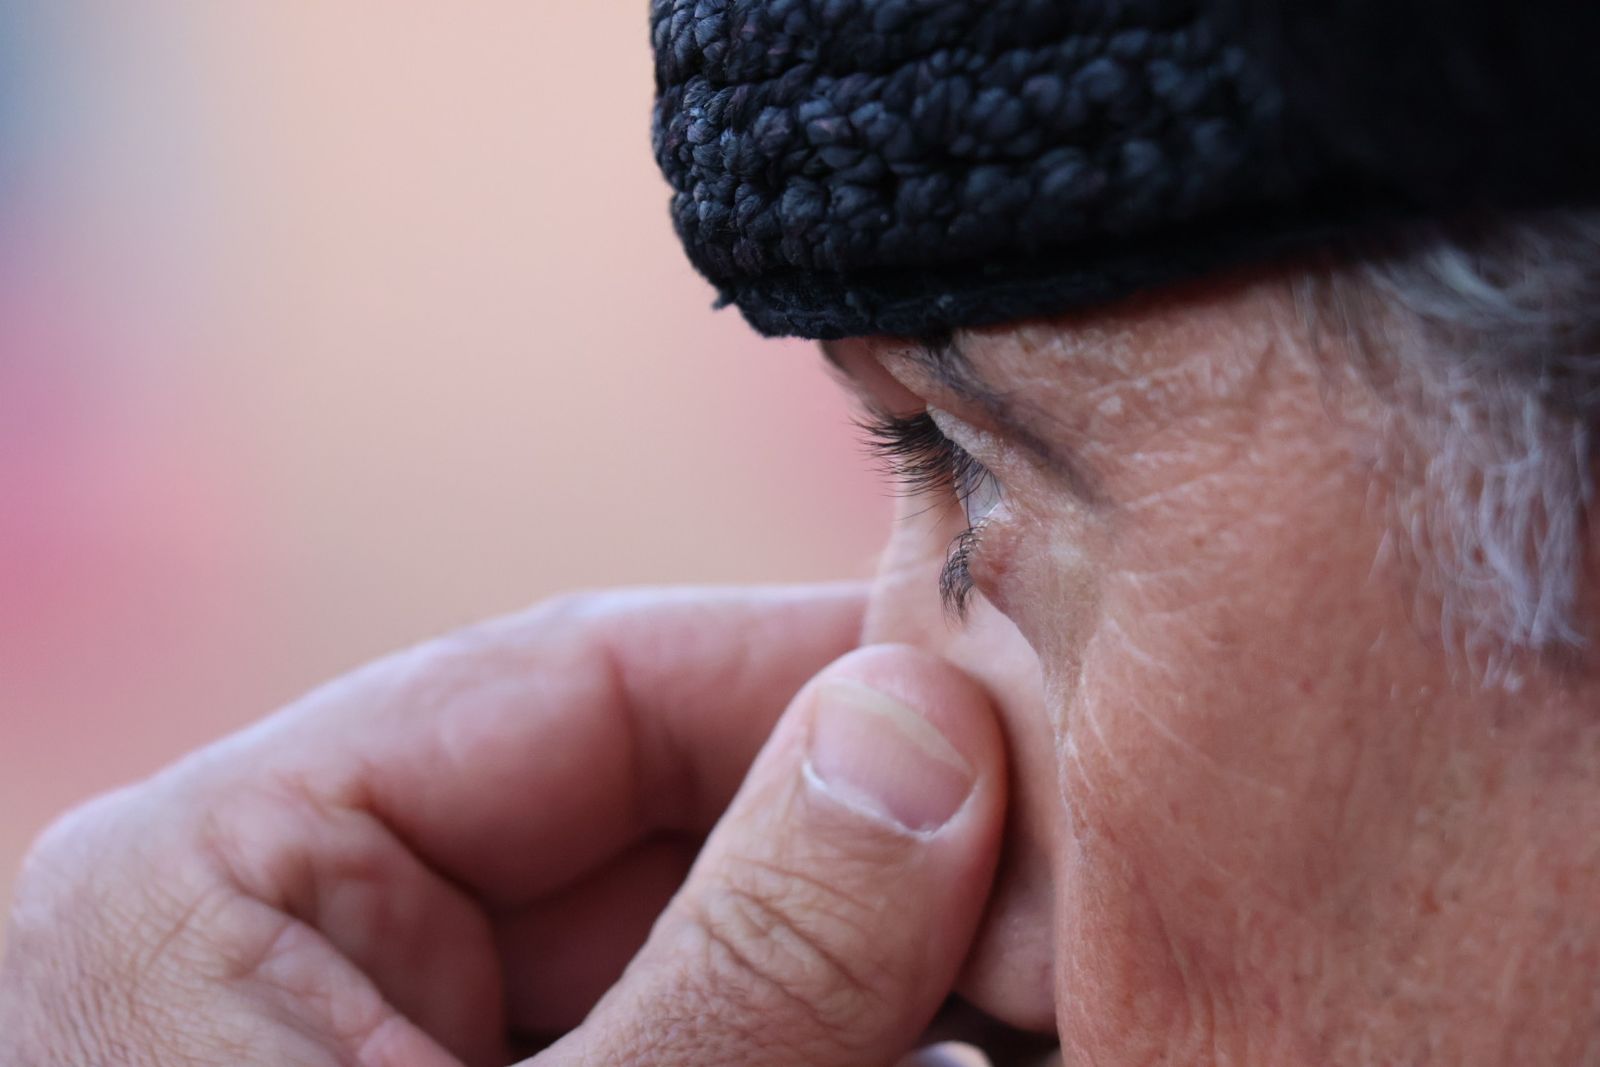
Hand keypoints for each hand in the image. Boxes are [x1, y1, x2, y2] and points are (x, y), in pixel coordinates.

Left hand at [0, 585, 1007, 1066]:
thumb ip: (744, 958)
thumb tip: (927, 724)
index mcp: (231, 869)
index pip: (581, 673)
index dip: (817, 675)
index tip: (1013, 699)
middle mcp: (319, 919)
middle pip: (665, 803)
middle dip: (884, 837)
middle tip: (1077, 865)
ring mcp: (415, 1020)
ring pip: (711, 922)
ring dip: (889, 948)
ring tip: (1057, 965)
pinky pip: (709, 1020)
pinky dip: (837, 1030)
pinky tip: (980, 1032)